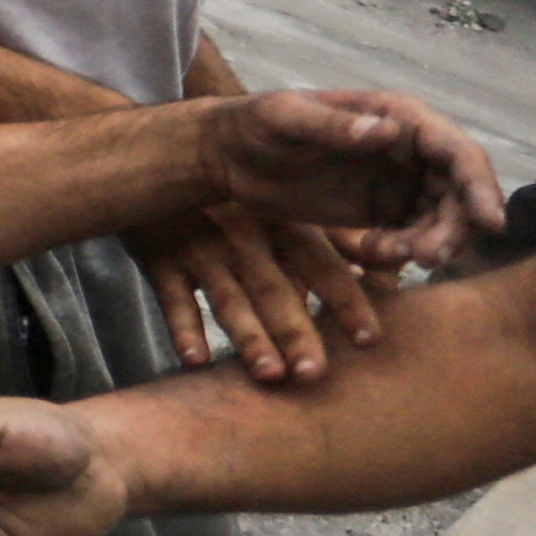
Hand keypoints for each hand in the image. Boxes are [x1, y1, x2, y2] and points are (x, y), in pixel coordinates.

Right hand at [123, 205, 368, 384]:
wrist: (155, 162)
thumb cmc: (232, 192)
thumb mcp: (281, 204)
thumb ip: (333, 236)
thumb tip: (380, 267)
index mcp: (279, 224)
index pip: (321, 266)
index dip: (346, 301)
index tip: (370, 340)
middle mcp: (242, 238)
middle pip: (274, 290)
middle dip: (295, 332)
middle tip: (315, 373)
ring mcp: (199, 249)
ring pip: (227, 298)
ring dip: (248, 336)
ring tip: (269, 374)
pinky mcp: (158, 259)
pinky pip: (171, 298)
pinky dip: (182, 328)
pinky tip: (195, 360)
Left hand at [203, 85, 503, 270]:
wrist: (226, 155)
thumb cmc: (253, 123)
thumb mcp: (285, 118)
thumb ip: (331, 125)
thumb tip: (389, 131)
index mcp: (400, 118)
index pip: (459, 152)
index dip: (480, 187)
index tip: (490, 224)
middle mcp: (410, 150)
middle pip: (460, 194)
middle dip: (453, 228)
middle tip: (426, 257)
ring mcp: (400, 183)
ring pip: (440, 220)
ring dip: (427, 243)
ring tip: (386, 253)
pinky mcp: (381, 212)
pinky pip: (410, 237)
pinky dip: (400, 251)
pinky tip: (367, 252)